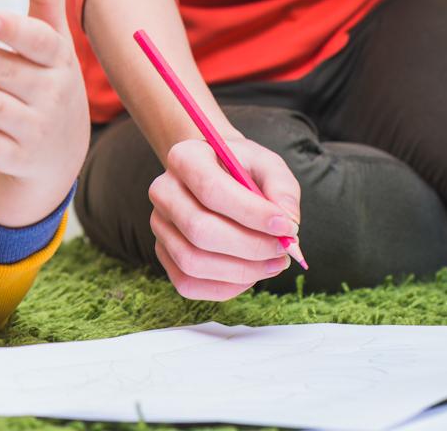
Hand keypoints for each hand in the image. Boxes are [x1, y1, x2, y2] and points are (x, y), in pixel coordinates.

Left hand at [0, 0, 88, 227]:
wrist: (63, 153)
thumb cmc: (49, 82)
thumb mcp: (54, 44)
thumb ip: (44, 1)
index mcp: (59, 60)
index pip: (40, 43)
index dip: (15, 30)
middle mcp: (52, 95)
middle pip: (6, 72)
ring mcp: (36, 130)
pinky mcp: (17, 159)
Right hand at [148, 134, 300, 299]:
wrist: (213, 172)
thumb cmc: (240, 168)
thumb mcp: (266, 163)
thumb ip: (282, 187)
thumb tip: (288, 222)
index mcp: (184, 157)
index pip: (211, 190)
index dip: (252, 213)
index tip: (287, 226)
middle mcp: (163, 191)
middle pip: (200, 230)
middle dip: (250, 247)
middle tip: (283, 249)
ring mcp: (159, 224)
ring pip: (192, 262)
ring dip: (241, 271)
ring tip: (273, 263)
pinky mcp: (162, 251)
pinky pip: (186, 283)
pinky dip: (224, 287)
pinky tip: (250, 275)